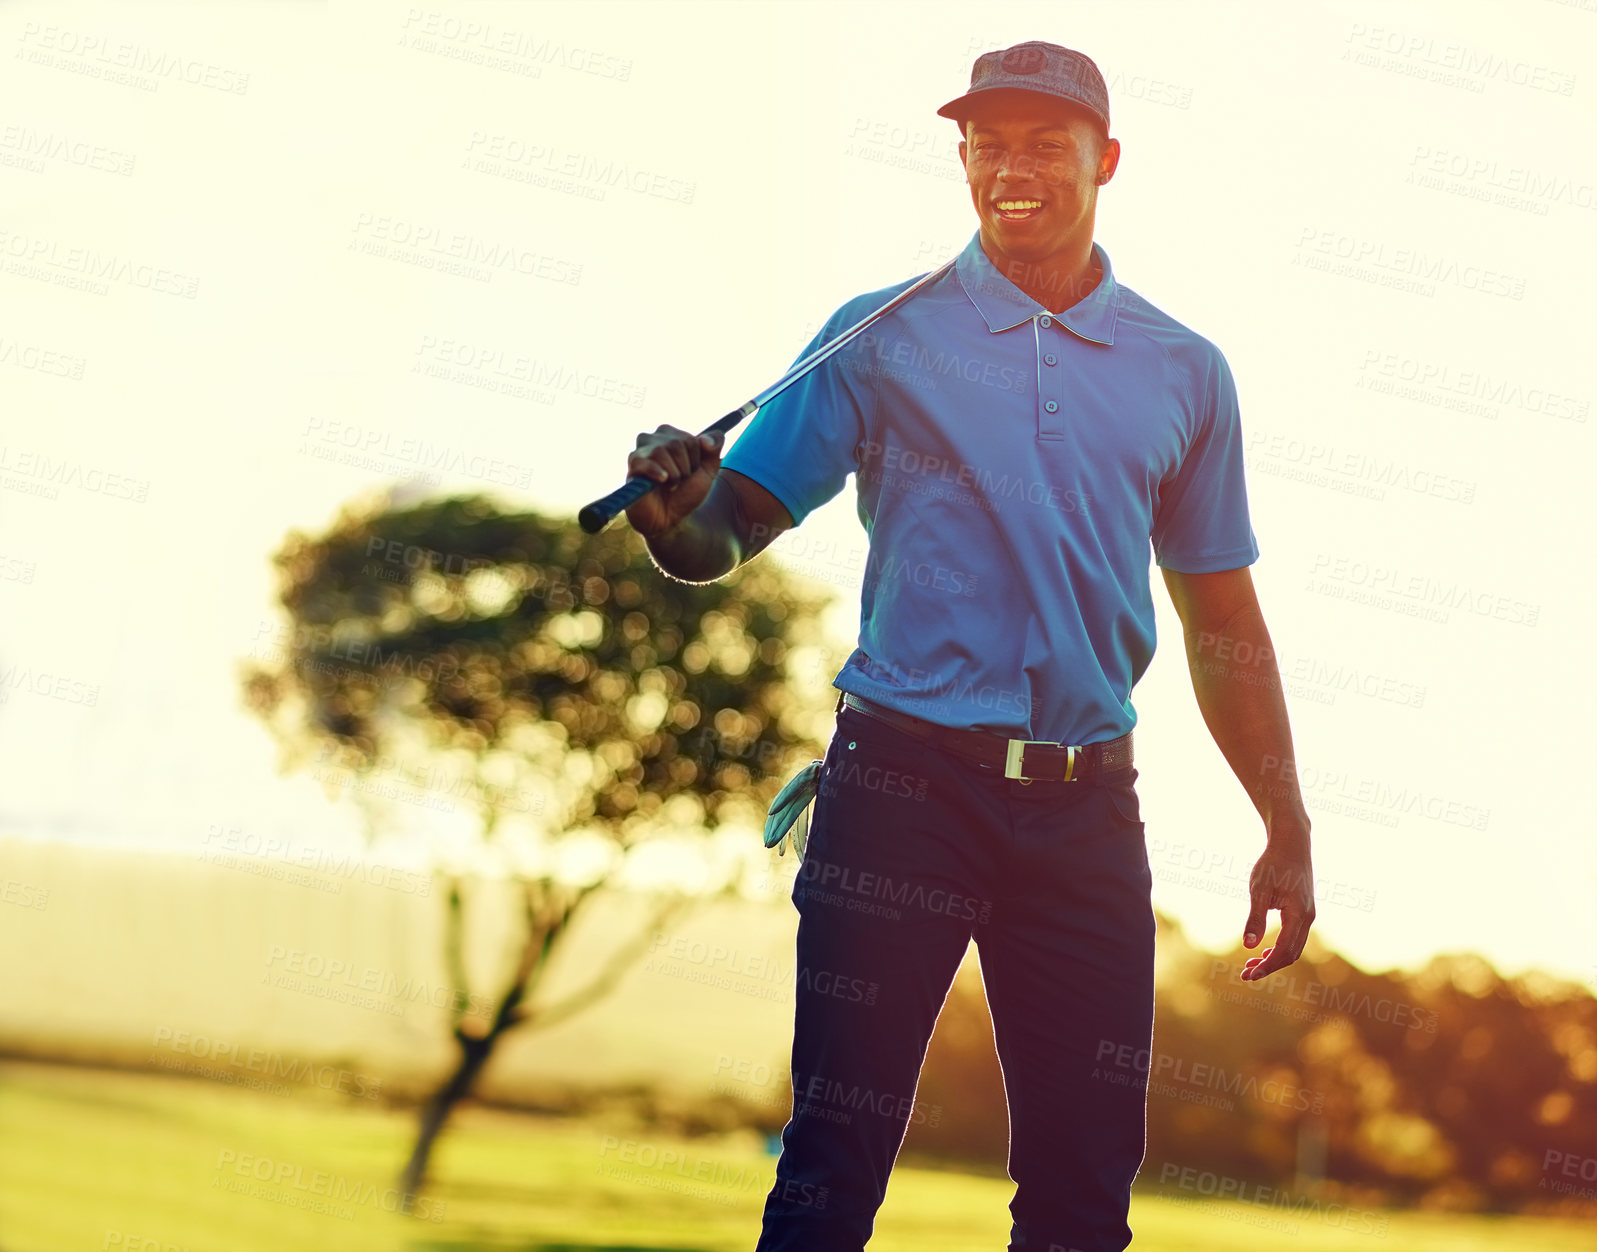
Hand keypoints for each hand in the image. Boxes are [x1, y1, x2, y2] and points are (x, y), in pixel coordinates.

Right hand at [624, 425, 723, 537]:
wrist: (672, 519)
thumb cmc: (686, 491)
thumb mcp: (709, 468)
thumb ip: (715, 444)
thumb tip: (705, 439)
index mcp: (670, 434)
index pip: (692, 440)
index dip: (696, 462)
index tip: (689, 473)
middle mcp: (653, 438)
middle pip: (678, 443)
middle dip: (684, 469)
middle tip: (677, 481)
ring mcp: (640, 451)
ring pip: (662, 451)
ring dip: (673, 475)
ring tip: (668, 484)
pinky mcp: (632, 467)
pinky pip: (644, 462)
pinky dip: (656, 472)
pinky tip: (662, 481)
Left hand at [1239, 834, 1314, 981]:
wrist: (1291, 843)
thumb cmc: (1273, 864)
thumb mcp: (1259, 890)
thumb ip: (1255, 918)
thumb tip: (1248, 946)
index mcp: (1298, 915)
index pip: (1284, 951)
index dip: (1267, 967)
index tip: (1248, 975)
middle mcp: (1308, 918)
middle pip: (1291, 954)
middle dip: (1269, 967)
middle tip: (1246, 974)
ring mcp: (1308, 915)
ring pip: (1294, 947)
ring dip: (1274, 959)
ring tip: (1252, 965)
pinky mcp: (1304, 910)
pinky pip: (1295, 937)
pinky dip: (1280, 948)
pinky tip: (1264, 950)